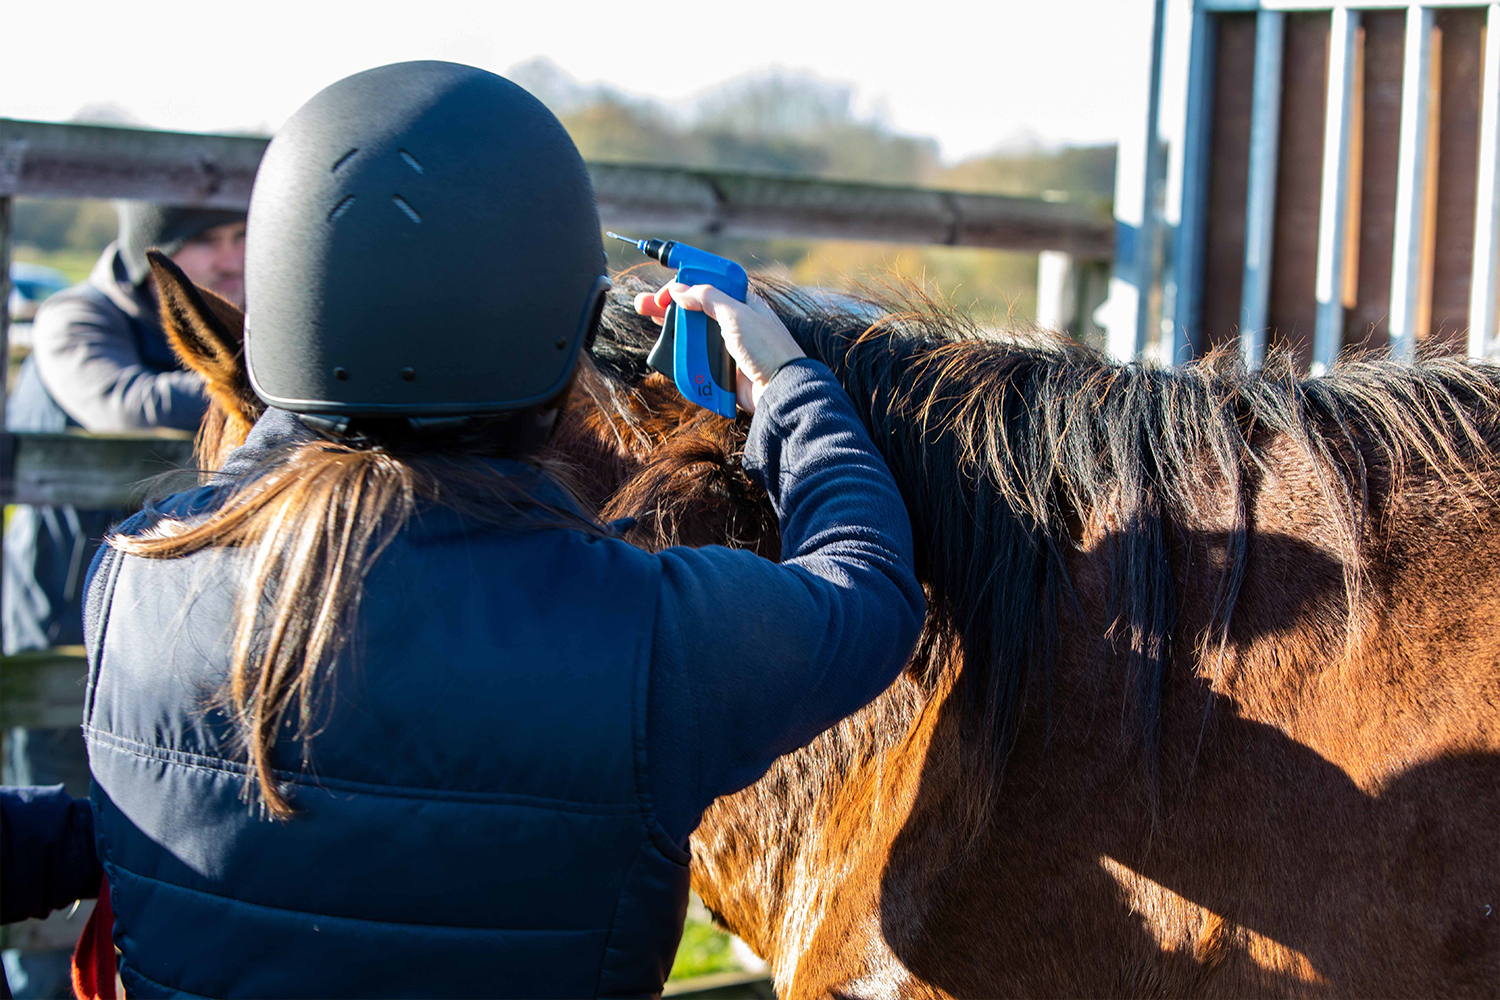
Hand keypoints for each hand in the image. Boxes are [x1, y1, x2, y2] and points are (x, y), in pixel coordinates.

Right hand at [634, 282, 805, 413]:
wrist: (780, 389)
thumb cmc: (768, 348)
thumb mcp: (737, 314)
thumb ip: (707, 298)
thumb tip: (679, 290)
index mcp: (740, 303)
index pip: (707, 287)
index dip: (685, 285)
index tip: (666, 290)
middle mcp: (732, 323)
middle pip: (693, 311)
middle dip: (668, 306)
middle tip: (643, 304)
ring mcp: (725, 347)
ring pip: (691, 335)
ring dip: (671, 329)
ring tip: (650, 321)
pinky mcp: (720, 369)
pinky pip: (695, 359)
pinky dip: (682, 354)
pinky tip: (667, 347)